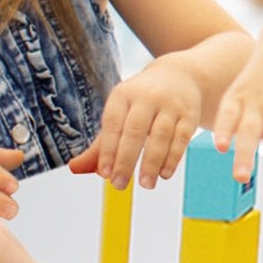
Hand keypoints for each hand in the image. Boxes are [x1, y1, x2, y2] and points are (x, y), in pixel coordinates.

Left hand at [74, 59, 202, 188]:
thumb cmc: (140, 104)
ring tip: (145, 184)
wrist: (179, 77)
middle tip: (119, 185)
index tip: (104, 174)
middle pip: (135, 130)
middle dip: (126, 159)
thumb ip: (99, 145)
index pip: (112, 124)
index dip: (107, 150)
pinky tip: (164, 174)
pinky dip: (173, 158)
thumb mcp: (119, 115)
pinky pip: (181, 138)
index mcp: (123, 95)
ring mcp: (170, 104)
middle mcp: (146, 96)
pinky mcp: (189, 114)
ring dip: (152, 162)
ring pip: (160, 135)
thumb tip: (74, 168)